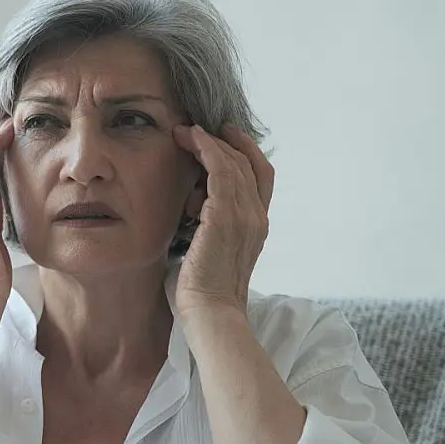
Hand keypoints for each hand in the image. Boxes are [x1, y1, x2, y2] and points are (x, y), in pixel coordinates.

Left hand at [172, 124, 274, 317]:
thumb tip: (186, 216)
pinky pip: (220, 170)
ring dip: (208, 142)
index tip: (222, 138)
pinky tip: (190, 140)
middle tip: (195, 129)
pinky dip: (206, 150)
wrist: (210, 314)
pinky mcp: (225, 216)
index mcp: (256, 227)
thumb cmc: (202, 292)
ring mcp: (245, 216)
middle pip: (249, 164)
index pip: (260, 178)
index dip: (244, 152)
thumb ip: (207, 230)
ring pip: (234, 163)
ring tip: (184, 132)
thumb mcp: (209, 253)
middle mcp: (256, 217)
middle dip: (222, 142)